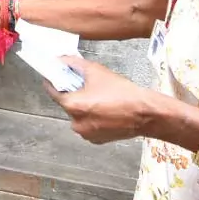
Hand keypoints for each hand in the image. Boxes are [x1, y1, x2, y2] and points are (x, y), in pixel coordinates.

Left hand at [46, 57, 161, 143]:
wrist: (145, 113)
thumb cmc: (123, 93)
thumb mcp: (96, 71)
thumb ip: (75, 64)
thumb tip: (62, 59)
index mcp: (72, 106)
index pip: (53, 92)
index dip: (54, 81)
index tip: (54, 76)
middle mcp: (76, 123)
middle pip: (68, 104)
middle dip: (75, 94)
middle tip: (87, 86)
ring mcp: (86, 134)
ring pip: (78, 115)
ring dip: (84, 107)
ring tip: (100, 98)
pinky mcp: (97, 140)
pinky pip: (89, 126)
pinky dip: (93, 118)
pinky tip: (106, 110)